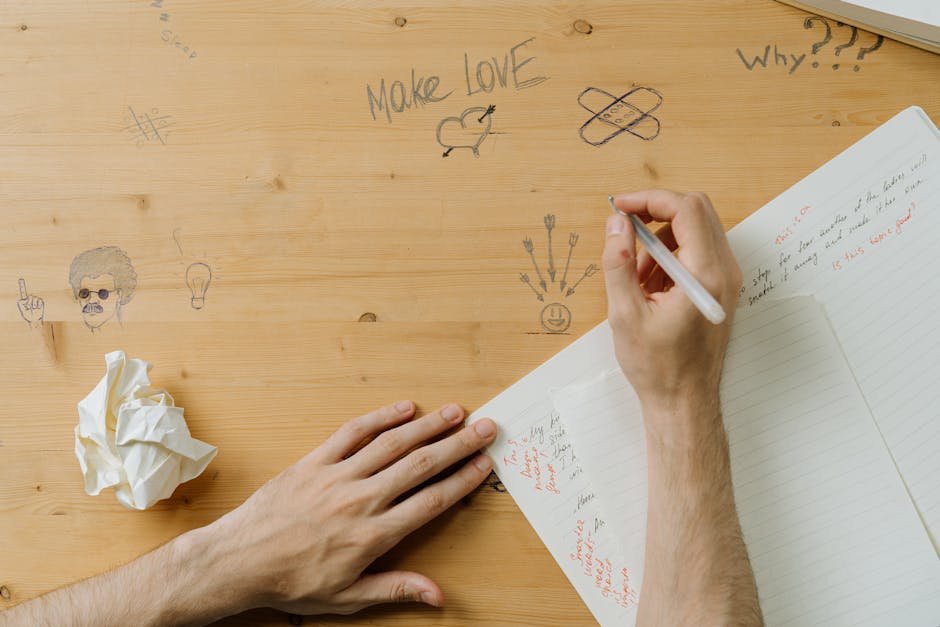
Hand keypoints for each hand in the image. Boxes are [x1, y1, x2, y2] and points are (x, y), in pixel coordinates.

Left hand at [16, 279, 43, 327]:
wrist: (34, 319)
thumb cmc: (27, 315)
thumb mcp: (22, 310)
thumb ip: (21, 303)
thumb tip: (23, 298)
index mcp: (24, 300)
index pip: (23, 292)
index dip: (22, 286)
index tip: (21, 280)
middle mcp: (30, 299)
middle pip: (30, 296)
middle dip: (29, 302)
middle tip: (29, 307)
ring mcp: (35, 300)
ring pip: (35, 299)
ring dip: (34, 305)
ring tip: (33, 309)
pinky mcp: (41, 302)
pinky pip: (40, 301)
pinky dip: (38, 306)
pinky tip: (37, 308)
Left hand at [198, 401, 495, 616]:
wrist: (239, 561)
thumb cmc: (293, 582)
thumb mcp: (348, 598)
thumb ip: (397, 589)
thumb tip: (439, 595)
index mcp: (373, 535)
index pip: (431, 501)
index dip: (462, 480)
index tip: (484, 464)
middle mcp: (360, 500)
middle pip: (420, 465)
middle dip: (458, 445)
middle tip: (486, 427)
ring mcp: (337, 476)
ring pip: (392, 444)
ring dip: (427, 425)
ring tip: (455, 412)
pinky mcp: (314, 461)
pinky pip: (352, 433)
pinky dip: (380, 418)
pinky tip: (404, 408)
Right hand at [602, 190, 741, 429]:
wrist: (684, 401)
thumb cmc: (658, 367)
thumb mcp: (624, 314)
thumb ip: (617, 262)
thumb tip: (615, 224)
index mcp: (706, 275)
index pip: (686, 209)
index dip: (649, 200)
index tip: (620, 208)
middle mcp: (725, 272)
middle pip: (696, 211)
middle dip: (655, 212)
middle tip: (623, 227)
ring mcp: (727, 280)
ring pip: (696, 229)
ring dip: (660, 237)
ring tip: (633, 273)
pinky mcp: (720, 289)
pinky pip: (697, 252)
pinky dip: (670, 255)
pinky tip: (648, 285)